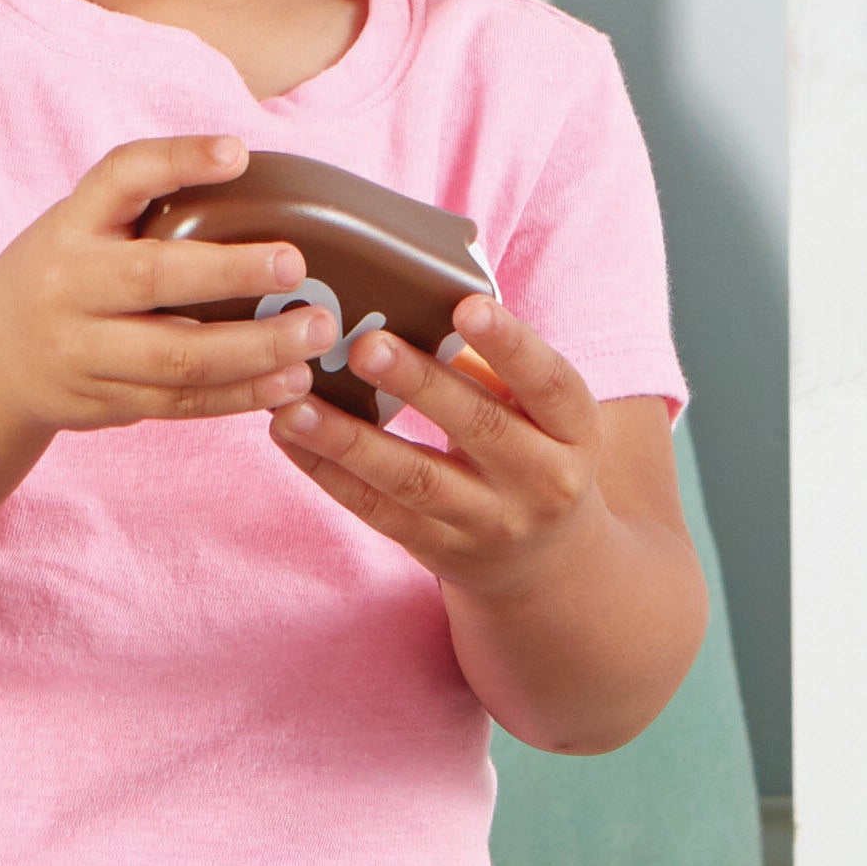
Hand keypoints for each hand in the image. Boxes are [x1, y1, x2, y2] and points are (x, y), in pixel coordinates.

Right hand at [0, 136, 337, 432]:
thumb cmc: (67, 274)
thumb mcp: (84, 226)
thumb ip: (149, 209)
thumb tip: (263, 181)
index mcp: (72, 224)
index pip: (120, 176)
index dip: (177, 160)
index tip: (237, 154)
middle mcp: (68, 285)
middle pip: (152, 277)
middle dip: (231, 271)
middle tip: (296, 266)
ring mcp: (82, 351)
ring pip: (176, 357)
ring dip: (255, 349)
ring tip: (314, 335)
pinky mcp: (104, 402)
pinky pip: (181, 404)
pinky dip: (241, 395)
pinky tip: (290, 382)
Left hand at [267, 294, 604, 596]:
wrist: (546, 561)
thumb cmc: (532, 452)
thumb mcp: (538, 413)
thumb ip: (490, 366)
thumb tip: (413, 306)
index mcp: (575, 430)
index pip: (549, 381)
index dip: (511, 344)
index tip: (467, 304)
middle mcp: (543, 480)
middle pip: (479, 427)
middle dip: (419, 384)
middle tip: (364, 344)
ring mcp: (491, 522)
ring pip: (414, 479)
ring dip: (350, 439)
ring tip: (297, 404)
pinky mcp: (441, 550)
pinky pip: (378, 510)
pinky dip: (330, 472)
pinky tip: (291, 437)